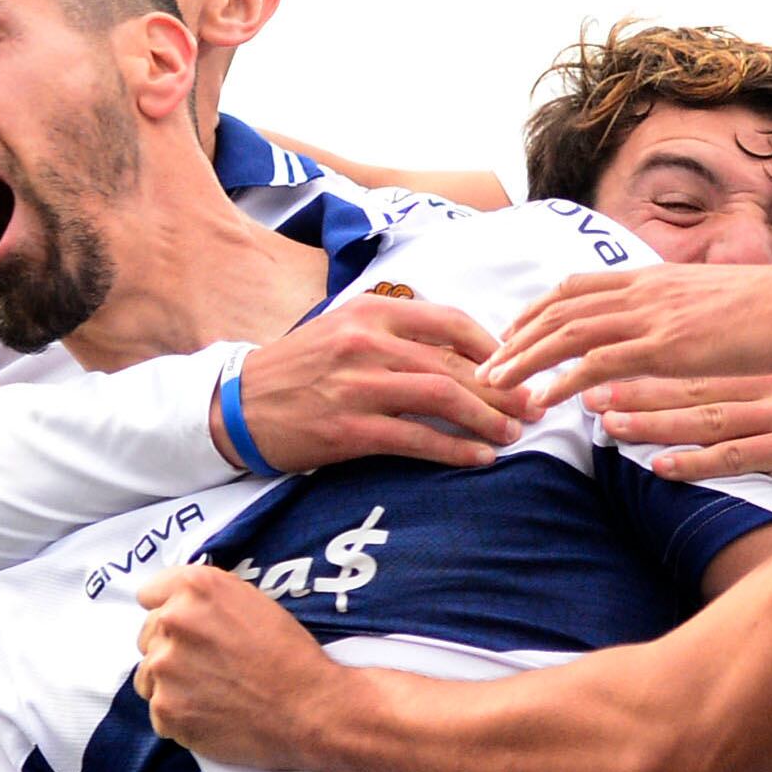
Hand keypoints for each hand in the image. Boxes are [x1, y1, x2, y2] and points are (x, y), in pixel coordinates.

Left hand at [134, 564, 340, 770]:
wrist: (311, 709)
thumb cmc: (290, 656)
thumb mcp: (253, 601)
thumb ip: (207, 598)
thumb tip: (175, 607)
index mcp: (196, 587)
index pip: (150, 594)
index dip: (170, 612)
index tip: (187, 629)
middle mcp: (172, 621)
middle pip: (147, 635)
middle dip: (171, 649)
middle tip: (210, 666)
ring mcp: (164, 667)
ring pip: (147, 676)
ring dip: (170, 684)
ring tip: (211, 693)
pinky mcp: (166, 710)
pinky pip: (159, 712)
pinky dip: (180, 716)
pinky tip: (212, 715)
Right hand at [222, 296, 528, 468]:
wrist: (238, 406)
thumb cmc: (298, 370)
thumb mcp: (344, 330)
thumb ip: (396, 333)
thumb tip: (459, 350)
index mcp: (372, 312)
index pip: (451, 322)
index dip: (494, 347)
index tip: (517, 368)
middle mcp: (368, 343)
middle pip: (455, 364)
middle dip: (503, 389)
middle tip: (533, 408)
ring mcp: (358, 386)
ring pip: (443, 398)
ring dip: (487, 419)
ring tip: (514, 435)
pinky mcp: (350, 429)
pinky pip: (416, 439)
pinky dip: (455, 450)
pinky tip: (480, 459)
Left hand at [487, 261, 771, 410]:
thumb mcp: (716, 302)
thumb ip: (681, 311)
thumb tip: (666, 322)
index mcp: (655, 279)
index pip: (577, 288)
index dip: (537, 312)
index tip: (511, 335)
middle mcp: (645, 291)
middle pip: (559, 308)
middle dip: (516, 337)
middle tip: (485, 367)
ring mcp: (655, 317)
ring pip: (568, 334)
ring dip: (524, 360)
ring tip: (495, 386)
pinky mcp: (669, 348)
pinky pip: (600, 364)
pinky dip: (561, 382)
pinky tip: (541, 402)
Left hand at [588, 368, 771, 503]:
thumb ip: (738, 402)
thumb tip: (679, 400)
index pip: (698, 369)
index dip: (647, 373)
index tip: (600, 376)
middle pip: (696, 389)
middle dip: (638, 394)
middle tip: (591, 400)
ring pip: (709, 418)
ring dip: (655, 425)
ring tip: (612, 428)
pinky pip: (735, 456)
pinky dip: (694, 462)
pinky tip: (660, 468)